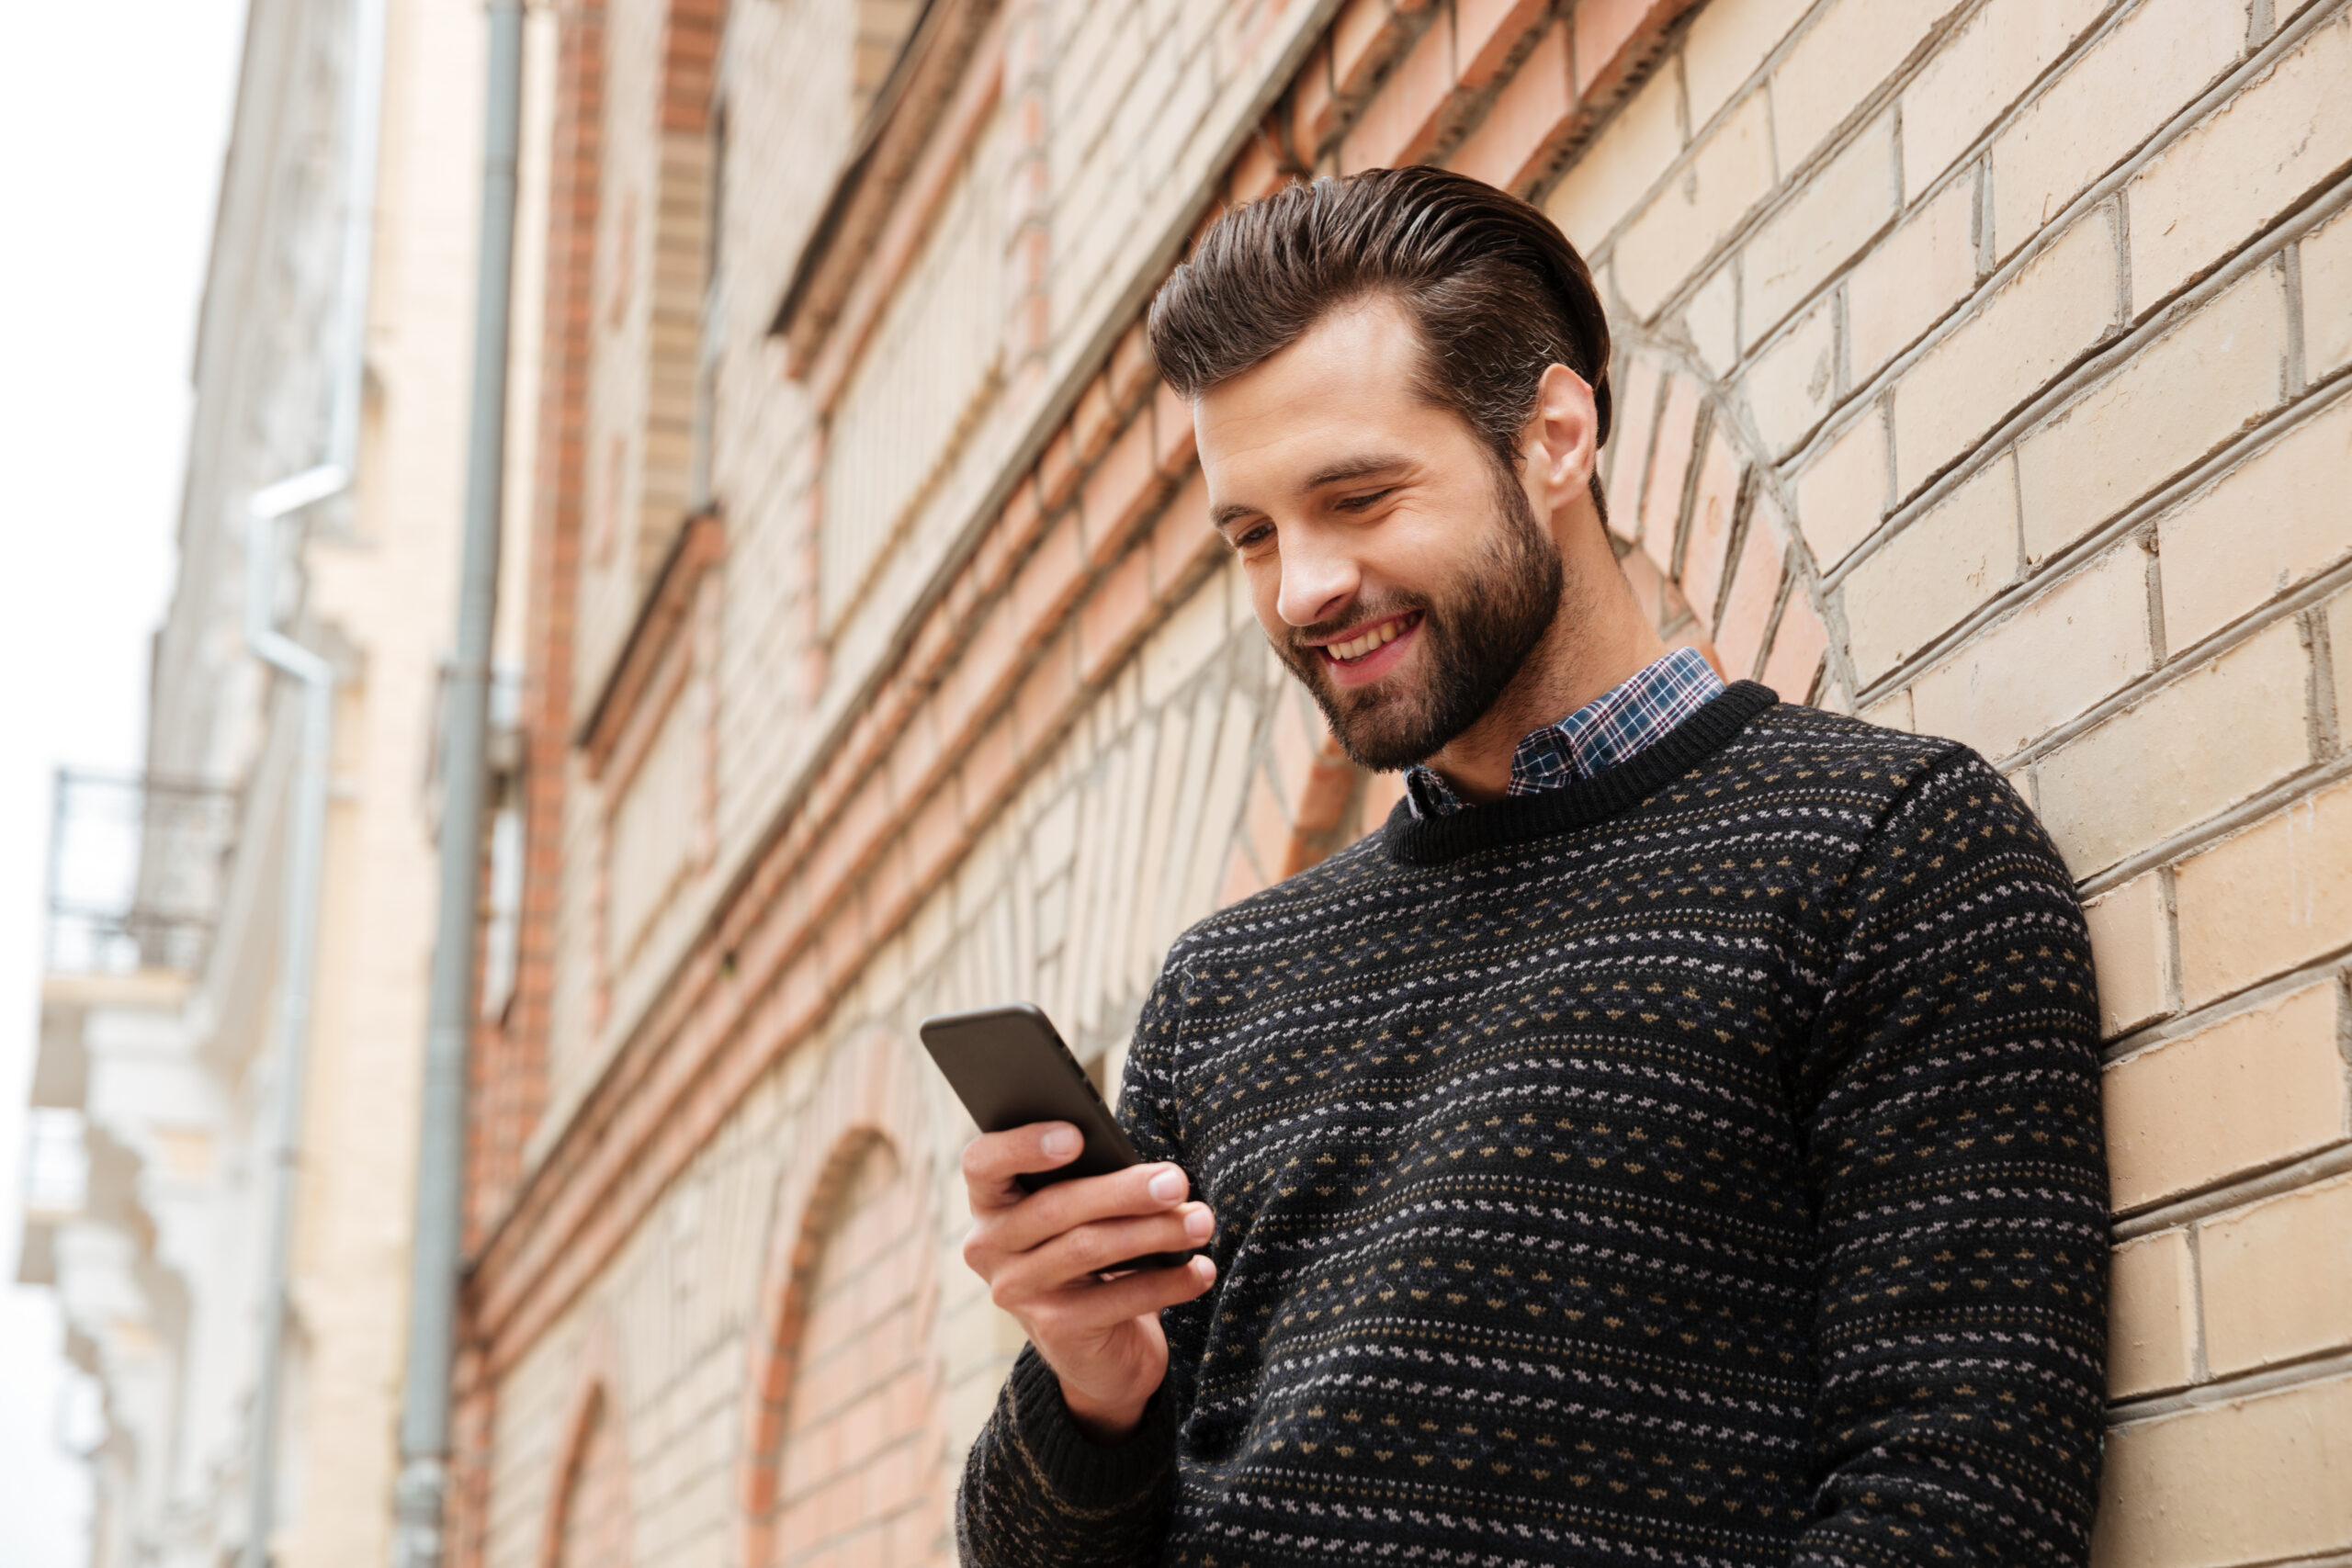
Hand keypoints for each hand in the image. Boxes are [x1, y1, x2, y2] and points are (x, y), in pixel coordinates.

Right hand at [960, 1123, 1217, 1441]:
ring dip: (1154, 1233)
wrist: (1098, 1349)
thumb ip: (1092, 1182)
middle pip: (1054, 1207)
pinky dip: (1167, 1282)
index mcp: (991, 1201)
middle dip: (1123, 1191)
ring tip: (1201, 1222)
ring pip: (1088, 1249)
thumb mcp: (1083, 1213)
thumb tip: (1155, 1173)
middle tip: (1175, 1182)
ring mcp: (1017, 1292)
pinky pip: (1117, 1299)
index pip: (982, 1163)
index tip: (1077, 1135)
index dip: (1022, 1145)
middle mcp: (989, 1247)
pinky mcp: (1055, 1331)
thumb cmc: (1093, 1255)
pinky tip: (1200, 1269)